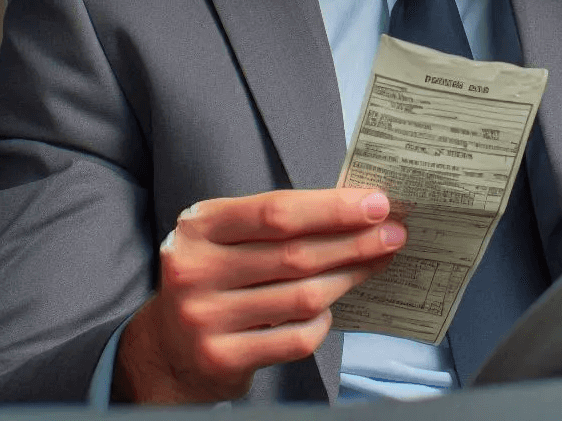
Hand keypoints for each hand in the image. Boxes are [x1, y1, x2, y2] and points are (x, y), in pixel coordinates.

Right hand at [113, 187, 404, 403]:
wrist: (167, 345)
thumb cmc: (219, 273)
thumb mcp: (232, 235)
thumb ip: (282, 220)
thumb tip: (360, 207)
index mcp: (200, 226)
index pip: (277, 210)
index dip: (333, 207)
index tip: (377, 203)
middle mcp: (195, 270)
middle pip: (296, 253)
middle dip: (355, 241)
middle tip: (394, 233)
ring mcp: (205, 318)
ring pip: (302, 296)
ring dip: (349, 277)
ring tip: (375, 262)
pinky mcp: (222, 358)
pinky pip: (296, 337)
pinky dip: (323, 320)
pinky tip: (332, 306)